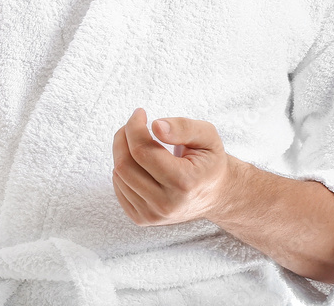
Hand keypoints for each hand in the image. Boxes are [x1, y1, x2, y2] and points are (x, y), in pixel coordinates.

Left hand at [111, 108, 232, 225]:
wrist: (215, 195)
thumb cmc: (209, 161)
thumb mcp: (208, 136)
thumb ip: (184, 127)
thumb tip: (156, 125)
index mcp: (184, 183)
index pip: (142, 152)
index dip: (134, 127)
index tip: (140, 113)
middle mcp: (167, 204)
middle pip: (125, 165)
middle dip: (123, 136)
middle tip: (134, 123)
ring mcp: (153, 215)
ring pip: (118, 176)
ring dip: (121, 151)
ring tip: (138, 139)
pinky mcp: (142, 219)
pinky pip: (118, 188)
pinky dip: (122, 168)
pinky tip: (137, 161)